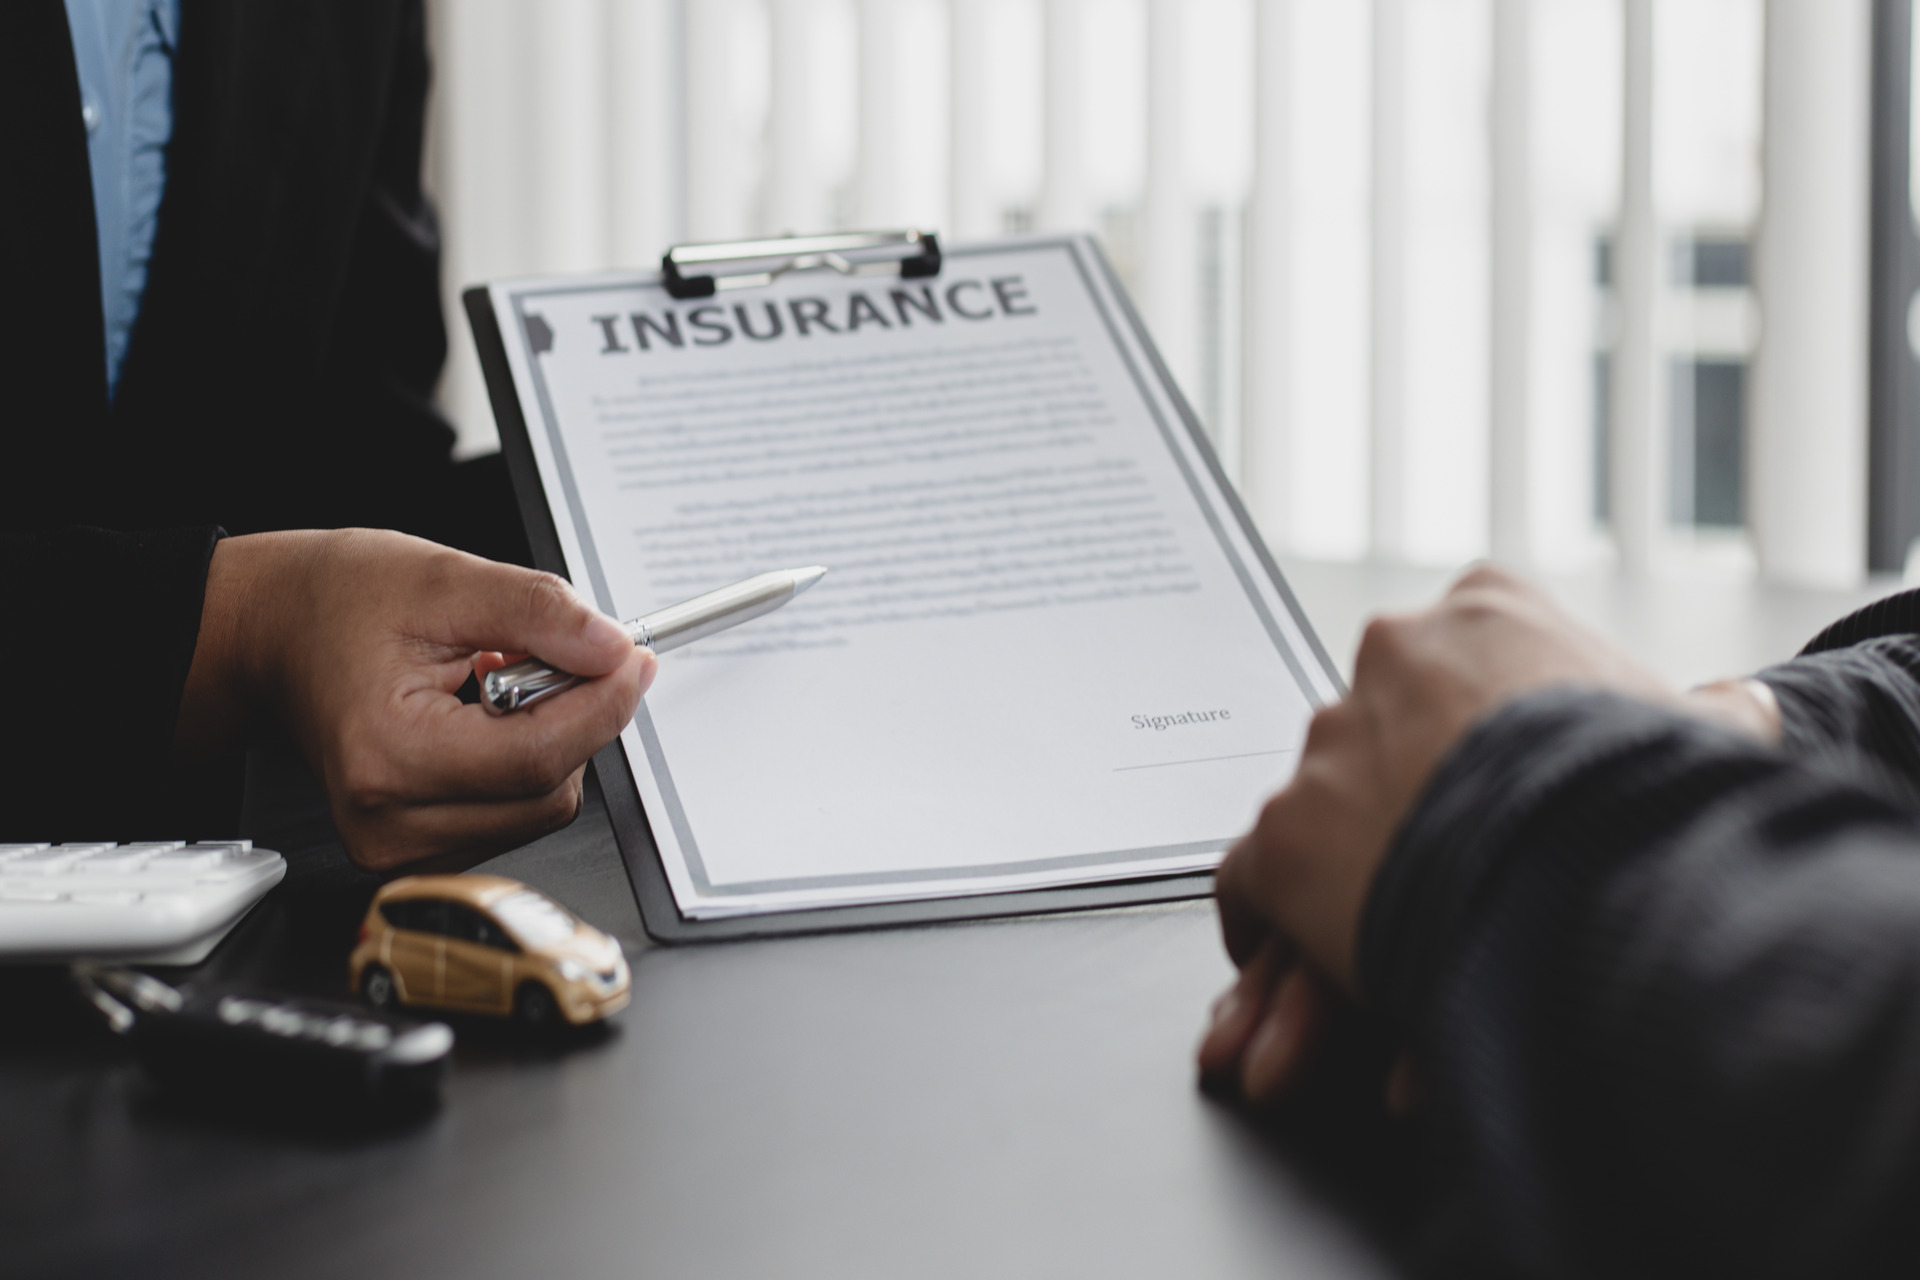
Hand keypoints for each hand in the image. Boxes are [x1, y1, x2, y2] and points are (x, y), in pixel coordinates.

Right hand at [174, 529, 655, 871]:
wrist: (273, 632)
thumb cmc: (335, 604)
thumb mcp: (445, 580)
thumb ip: (538, 614)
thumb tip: (611, 649)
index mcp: (387, 756)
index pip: (537, 758)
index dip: (602, 705)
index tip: (632, 660)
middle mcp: (388, 820)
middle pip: (547, 790)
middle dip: (572, 717)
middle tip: (548, 653)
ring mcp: (398, 845)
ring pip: (538, 807)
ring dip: (547, 740)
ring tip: (492, 681)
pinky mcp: (416, 848)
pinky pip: (513, 814)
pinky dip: (522, 764)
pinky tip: (481, 719)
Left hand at [1200, 565, 1672, 1104]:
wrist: (1600, 858)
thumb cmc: (1660, 791)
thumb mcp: (1708, 732)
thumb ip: (1704, 712)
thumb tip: (1741, 710)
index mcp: (1487, 612)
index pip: (1461, 664)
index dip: (1477, 734)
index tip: (1490, 780)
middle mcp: (1389, 657)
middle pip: (1384, 738)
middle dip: (1405, 804)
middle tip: (1435, 867)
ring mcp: (1328, 748)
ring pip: (1321, 815)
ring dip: (1346, 875)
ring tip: (1382, 937)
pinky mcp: (1283, 836)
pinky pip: (1252, 880)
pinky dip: (1271, 922)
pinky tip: (1296, 957)